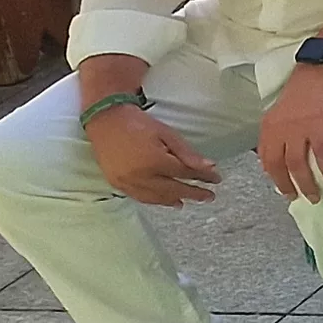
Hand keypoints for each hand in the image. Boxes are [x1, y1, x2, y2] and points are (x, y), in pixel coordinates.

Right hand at [91, 103, 220, 205]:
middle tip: (209, 197)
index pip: (185, 174)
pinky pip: (139, 197)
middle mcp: (141, 176)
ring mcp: (127, 182)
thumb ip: (188, 153)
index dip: (203, 178)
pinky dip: (154, 200)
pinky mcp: (116, 183)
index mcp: (155, 162)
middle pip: (173, 189)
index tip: (216, 180)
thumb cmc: (139, 124)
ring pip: (156, 197)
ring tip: (186, 202)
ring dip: (173, 200)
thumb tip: (209, 167)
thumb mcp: (168, 134)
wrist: (106, 120)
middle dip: (193, 193)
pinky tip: (163, 200)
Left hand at [254, 64, 322, 203]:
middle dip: (304, 185)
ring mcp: (316, 122)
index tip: (289, 194)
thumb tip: (267, 167)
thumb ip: (270, 140)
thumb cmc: (296, 97)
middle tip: (312, 198)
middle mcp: (292, 128)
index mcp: (274, 129)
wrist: (317, 72)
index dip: (280, 181)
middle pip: (295, 164)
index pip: (272, 162)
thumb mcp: (273, 117)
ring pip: (320, 156)